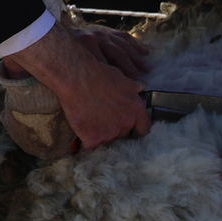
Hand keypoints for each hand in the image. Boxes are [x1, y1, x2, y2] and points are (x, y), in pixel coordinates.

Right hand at [3, 25, 149, 150]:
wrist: (78, 78)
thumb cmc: (99, 75)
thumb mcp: (123, 79)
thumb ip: (134, 88)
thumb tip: (141, 88)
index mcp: (136, 111)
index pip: (144, 129)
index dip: (136, 128)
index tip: (130, 127)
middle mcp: (125, 125)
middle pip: (123, 134)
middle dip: (115, 128)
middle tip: (104, 118)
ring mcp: (109, 134)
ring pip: (106, 140)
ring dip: (100, 134)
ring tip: (90, 121)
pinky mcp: (92, 139)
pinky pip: (90, 146)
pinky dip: (85, 141)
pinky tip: (80, 133)